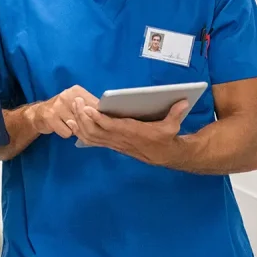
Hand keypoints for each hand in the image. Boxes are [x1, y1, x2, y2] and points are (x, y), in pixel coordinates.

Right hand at [28, 86, 99, 138]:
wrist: (39, 114)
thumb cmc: (63, 110)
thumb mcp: (77, 104)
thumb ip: (91, 107)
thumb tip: (109, 116)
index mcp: (77, 91)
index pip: (95, 106)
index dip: (98, 117)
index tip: (98, 122)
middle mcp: (67, 95)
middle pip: (86, 117)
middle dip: (86, 125)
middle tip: (80, 124)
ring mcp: (58, 105)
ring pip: (77, 126)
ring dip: (75, 130)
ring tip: (69, 124)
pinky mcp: (50, 117)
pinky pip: (67, 133)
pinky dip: (66, 134)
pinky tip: (61, 127)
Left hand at [67, 97, 189, 165]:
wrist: (163, 155)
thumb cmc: (165, 137)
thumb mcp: (173, 126)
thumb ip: (176, 113)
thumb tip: (184, 101)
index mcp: (132, 132)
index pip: (111, 126)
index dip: (98, 118)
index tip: (88, 108)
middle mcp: (120, 139)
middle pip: (95, 130)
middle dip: (83, 117)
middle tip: (75, 102)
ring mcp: (114, 143)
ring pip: (91, 136)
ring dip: (79, 124)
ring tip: (71, 110)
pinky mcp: (111, 144)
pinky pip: (92, 140)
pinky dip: (80, 133)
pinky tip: (72, 124)